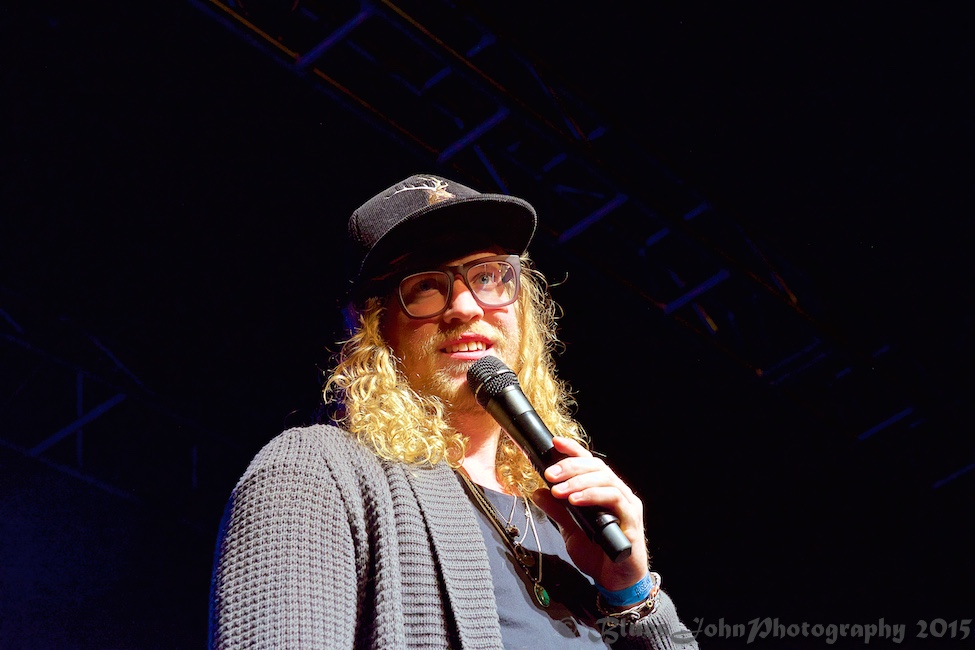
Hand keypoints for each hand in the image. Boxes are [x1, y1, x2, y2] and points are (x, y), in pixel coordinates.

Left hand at [531, 436, 649, 594]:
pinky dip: (592, 496)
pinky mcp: (632, 520)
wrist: (616, 583)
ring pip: (605, 479)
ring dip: (578, 481)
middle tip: (549, 475)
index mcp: (603, 491)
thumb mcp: (570, 531)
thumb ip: (557, 511)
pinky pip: (614, 499)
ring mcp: (627, 505)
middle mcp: (618, 493)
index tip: (554, 443)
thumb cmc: (598, 555)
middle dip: (570, 466)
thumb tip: (537, 491)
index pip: (589, 463)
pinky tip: (575, 501)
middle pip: (596, 466)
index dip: (573, 450)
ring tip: (558, 490)